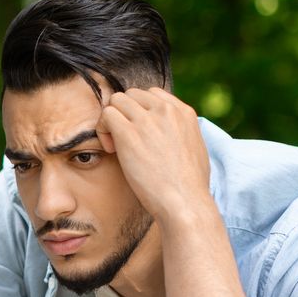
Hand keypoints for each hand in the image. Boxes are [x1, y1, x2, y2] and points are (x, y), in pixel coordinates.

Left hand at [96, 88, 213, 221]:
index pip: (153, 95)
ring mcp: (148, 119)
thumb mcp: (194, 149)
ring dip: (111, 121)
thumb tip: (171, 135)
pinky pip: (106, 114)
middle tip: (124, 142)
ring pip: (116, 100)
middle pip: (132, 95)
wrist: (185, 201)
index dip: (140, 112)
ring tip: (116, 146)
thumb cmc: (189, 186)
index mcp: (184, 112)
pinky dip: (102, 129)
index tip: (140, 136)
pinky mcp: (129, 132)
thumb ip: (181, 134)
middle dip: (124, 114)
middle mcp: (166, 110)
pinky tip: (111, 150)